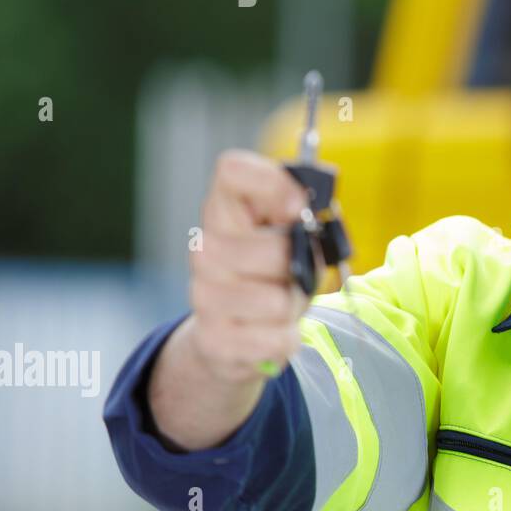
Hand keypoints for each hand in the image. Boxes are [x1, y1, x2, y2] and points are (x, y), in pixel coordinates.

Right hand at [187, 150, 313, 383]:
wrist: (236, 332)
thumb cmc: (273, 272)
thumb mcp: (292, 234)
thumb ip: (304, 214)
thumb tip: (308, 210)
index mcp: (227, 208)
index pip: (232, 170)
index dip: (273, 184)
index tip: (298, 207)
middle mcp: (205, 247)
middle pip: (272, 250)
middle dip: (298, 267)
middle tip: (296, 274)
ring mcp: (203, 295)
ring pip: (275, 301)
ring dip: (294, 306)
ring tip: (284, 304)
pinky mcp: (212, 339)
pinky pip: (274, 340)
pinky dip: (286, 339)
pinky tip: (274, 332)